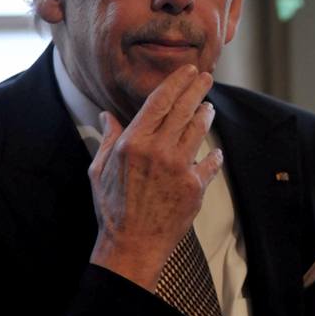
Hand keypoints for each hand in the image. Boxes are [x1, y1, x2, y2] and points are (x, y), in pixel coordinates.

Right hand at [87, 64, 222, 290]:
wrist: (130, 245)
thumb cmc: (112, 208)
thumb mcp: (99, 170)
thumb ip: (108, 138)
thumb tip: (107, 114)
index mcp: (133, 142)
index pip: (160, 101)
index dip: (177, 82)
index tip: (188, 70)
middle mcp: (158, 150)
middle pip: (184, 109)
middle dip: (198, 88)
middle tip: (207, 77)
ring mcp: (179, 168)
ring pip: (199, 130)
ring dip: (206, 115)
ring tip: (209, 107)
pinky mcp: (195, 186)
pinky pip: (210, 162)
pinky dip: (214, 155)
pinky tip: (215, 152)